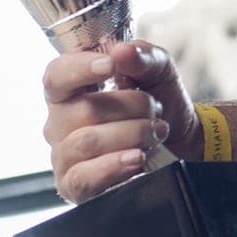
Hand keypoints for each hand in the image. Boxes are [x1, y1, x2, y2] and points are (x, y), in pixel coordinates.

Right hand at [43, 39, 197, 202]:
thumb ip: (143, 56)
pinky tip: (137, 158)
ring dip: (133, 134)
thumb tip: (122, 52)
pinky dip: (115, 165)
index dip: (80, 68)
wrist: (179, 140)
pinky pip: (83, 178)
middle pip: (84, 110)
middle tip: (155, 109)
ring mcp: (64, 155)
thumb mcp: (159, 70)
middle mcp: (60, 122)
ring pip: (87, 142)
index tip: (111, 65)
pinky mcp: (74, 184)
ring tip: (157, 131)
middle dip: (133, 106)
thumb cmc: (158, 101)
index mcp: (71, 89)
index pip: (56, 75)